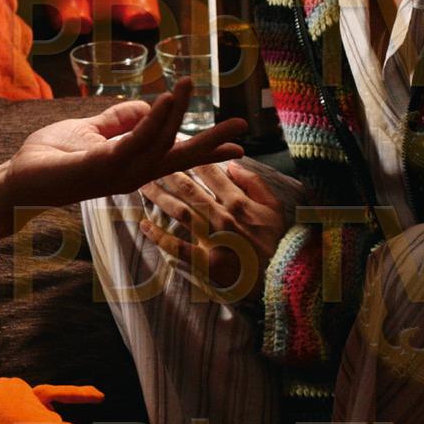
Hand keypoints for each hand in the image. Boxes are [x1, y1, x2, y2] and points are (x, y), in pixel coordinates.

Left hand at [5, 78, 246, 210]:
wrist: (22, 176)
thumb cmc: (54, 155)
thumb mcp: (93, 130)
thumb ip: (121, 119)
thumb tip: (149, 104)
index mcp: (134, 165)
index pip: (176, 155)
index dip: (207, 150)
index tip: (240, 147)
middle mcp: (133, 173)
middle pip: (179, 156)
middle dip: (211, 142)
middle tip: (243, 127)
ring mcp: (120, 172)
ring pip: (160, 143)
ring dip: (176, 113)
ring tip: (189, 85)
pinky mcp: (103, 164)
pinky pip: (135, 139)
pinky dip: (153, 120)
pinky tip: (166, 100)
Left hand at [137, 159, 288, 303]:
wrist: (282, 279)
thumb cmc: (278, 241)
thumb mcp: (275, 207)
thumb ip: (255, 183)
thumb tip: (232, 164)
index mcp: (239, 202)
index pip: (209, 172)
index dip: (191, 154)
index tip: (175, 143)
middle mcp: (222, 217)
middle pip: (188, 189)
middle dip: (166, 171)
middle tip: (149, 159)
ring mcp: (212, 239)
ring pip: (179, 212)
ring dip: (159, 197)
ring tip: (142, 184)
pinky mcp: (205, 262)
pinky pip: (178, 247)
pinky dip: (159, 236)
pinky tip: (143, 225)